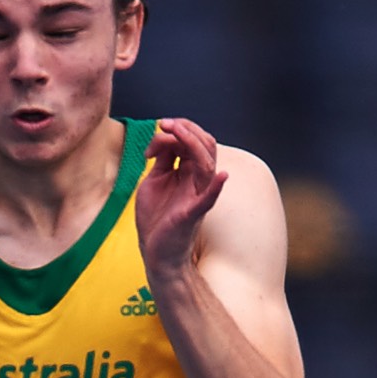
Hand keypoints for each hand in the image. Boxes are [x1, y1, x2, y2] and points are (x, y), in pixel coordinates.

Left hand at [133, 117, 228, 286]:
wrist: (155, 253)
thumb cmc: (156, 219)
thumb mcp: (154, 181)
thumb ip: (162, 160)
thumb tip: (164, 137)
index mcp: (188, 172)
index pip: (193, 141)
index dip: (178, 129)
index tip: (159, 129)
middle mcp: (197, 181)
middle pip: (205, 145)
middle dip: (186, 128)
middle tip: (164, 124)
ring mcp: (197, 196)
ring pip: (207, 163)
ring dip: (193, 142)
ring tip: (175, 130)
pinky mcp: (193, 213)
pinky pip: (210, 198)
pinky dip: (216, 186)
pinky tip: (222, 175)